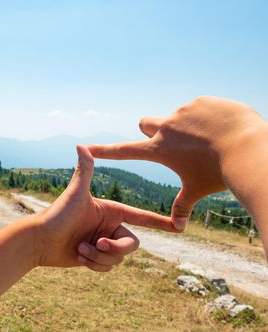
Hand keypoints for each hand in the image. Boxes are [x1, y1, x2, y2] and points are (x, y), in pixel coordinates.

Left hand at [33, 145, 176, 271]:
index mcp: (111, 211)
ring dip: (99, 257)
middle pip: (132, 244)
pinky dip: (94, 265)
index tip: (179, 226)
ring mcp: (103, 243)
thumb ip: (84, 170)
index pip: (141, 217)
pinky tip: (79, 256)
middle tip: (96, 243)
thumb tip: (81, 144)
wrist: (39, 240)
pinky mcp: (96, 257)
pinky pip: (107, 267)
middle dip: (115, 248)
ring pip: (119, 259)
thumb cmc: (56, 214)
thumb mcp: (75, 194)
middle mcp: (110, 226)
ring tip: (81, 249)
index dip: (160, 222)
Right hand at [87, 96, 265, 230]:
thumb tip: (178, 227)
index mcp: (159, 149)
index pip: (124, 151)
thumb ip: (183, 206)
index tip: (87, 147)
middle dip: (151, 130)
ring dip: (186, 126)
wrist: (246, 147)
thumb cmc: (218, 172)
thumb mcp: (196, 189)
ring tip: (209, 140)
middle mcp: (166, 127)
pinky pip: (198, 108)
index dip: (105, 150)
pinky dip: (205, 118)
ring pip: (177, 117)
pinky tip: (221, 128)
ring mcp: (183, 111)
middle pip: (146, 123)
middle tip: (169, 140)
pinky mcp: (201, 101)